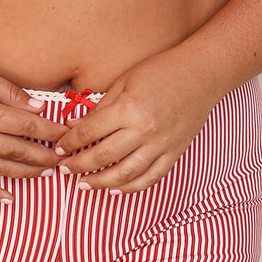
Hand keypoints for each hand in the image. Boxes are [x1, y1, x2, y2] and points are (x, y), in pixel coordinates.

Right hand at [0, 57, 66, 202]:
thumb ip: (11, 93)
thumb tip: (38, 109)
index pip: (27, 127)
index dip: (50, 132)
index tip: (65, 134)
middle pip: (18, 151)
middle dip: (45, 155)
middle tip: (64, 158)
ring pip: (0, 169)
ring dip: (26, 173)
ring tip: (47, 173)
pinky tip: (8, 198)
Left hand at [54, 49, 220, 193]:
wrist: (202, 74)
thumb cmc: (161, 71)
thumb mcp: (124, 82)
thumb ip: (99, 107)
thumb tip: (73, 125)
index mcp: (128, 109)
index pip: (89, 132)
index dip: (70, 143)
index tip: (59, 148)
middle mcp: (144, 130)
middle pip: (102, 156)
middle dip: (78, 166)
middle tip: (64, 170)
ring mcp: (161, 144)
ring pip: (125, 174)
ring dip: (100, 183)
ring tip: (84, 185)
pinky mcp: (174, 153)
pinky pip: (150, 177)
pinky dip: (131, 187)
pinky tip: (115, 189)